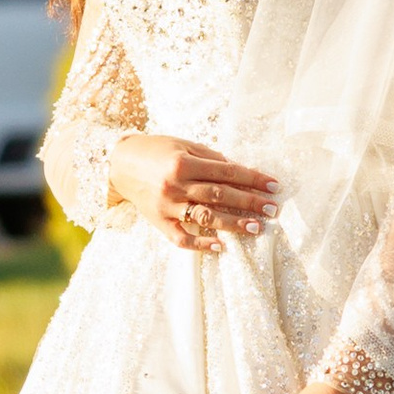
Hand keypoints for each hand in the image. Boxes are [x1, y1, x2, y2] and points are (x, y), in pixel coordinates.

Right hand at [108, 131, 275, 254]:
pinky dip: (200, 244)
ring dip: (232, 224)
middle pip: (220, 195)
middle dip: (249, 202)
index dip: (252, 179)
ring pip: (205, 217)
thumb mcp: (184, 146)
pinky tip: (220, 247)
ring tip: (255, 227)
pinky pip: (181, 238)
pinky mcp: (159, 223)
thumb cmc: (157, 151)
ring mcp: (167, 207)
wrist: (120, 165)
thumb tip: (241, 171)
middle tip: (272, 209)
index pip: (227, 172)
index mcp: (184, 163)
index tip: (274, 186)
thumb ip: (211, 158)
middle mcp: (175, 185)